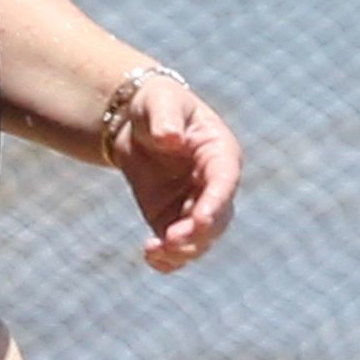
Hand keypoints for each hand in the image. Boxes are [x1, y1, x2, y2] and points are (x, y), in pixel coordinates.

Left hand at [110, 78, 241, 272]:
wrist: (134, 121)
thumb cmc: (155, 103)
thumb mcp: (159, 101)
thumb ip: (165, 118)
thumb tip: (170, 138)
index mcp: (219, 152)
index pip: (225, 181)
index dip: (216, 202)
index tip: (200, 219)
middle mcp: (214, 184)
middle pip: (217, 218)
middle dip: (197, 233)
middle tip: (170, 240)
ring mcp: (195, 205)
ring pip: (200, 239)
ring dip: (182, 250)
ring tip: (154, 250)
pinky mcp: (172, 219)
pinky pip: (178, 247)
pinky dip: (168, 258)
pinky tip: (150, 257)